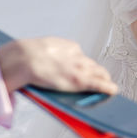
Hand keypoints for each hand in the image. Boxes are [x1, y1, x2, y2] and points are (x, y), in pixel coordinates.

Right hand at [0, 37, 117, 94]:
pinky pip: (99, 84)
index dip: (84, 64)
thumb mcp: (40, 49)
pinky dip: (107, 87)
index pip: (80, 56)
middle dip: (96, 72)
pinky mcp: (80, 80)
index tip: (84, 68)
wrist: (23, 59)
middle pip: (92, 65)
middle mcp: (76, 55)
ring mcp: (79, 68)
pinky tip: (113, 91)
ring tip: (108, 86)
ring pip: (98, 73)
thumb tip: (39, 63)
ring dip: (103, 79)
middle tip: (100, 79)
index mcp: (67, 46)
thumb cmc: (25, 55)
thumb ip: (46, 56)